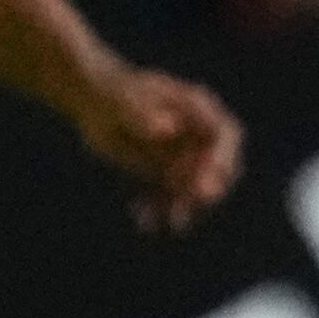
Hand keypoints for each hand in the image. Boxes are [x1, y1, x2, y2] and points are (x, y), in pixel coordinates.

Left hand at [76, 65, 242, 234]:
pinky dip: (158, 210)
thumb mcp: (125, 103)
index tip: (209, 187)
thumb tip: (168, 129)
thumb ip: (145, 115)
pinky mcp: (166, 175)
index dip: (223, 161)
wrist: (93, 101)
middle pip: (217, 168)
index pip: (225, 136)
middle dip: (206, 191)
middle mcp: (198, 135)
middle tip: (189, 211)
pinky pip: (168, 197)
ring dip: (183, 207)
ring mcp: (184, 156)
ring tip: (171, 224)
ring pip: (193, 189)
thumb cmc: (113, 93)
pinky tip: (143, 221)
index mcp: (198, 109)